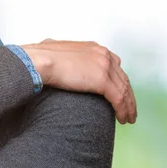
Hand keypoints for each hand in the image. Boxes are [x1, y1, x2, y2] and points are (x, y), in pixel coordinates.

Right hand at [21, 40, 136, 123]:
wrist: (36, 61)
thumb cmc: (38, 58)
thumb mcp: (55, 51)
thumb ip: (63, 56)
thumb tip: (57, 59)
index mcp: (94, 48)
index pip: (115, 66)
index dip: (119, 82)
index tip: (120, 94)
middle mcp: (103, 54)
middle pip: (123, 78)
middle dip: (128, 96)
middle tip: (130, 110)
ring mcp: (104, 66)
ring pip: (124, 90)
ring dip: (128, 106)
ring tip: (128, 119)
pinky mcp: (102, 79)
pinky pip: (119, 98)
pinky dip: (123, 110)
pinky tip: (123, 120)